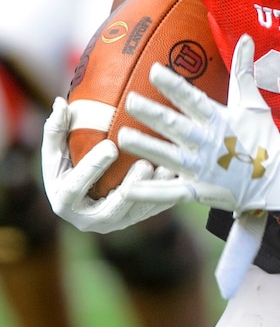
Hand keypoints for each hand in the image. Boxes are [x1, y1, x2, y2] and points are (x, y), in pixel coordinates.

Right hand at [41, 96, 176, 232]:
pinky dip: (165, 195)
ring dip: (153, 191)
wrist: (82, 195)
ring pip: (136, 212)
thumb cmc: (65, 166)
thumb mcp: (55, 150)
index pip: (75, 187)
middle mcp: (88, 219)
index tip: (111, 147)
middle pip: (111, 208)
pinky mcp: (132, 220)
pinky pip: (151, 210)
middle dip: (130, 187)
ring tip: (166, 169)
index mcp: (64, 202)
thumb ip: (56, 129)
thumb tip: (60, 103)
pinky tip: (178, 177)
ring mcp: (113, 223)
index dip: (93, 168)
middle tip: (144, 164)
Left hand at [118, 34, 279, 215]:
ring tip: (122, 136)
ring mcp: (203, 168)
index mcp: (220, 119)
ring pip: (169, 156)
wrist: (279, 179)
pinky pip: (171, 191)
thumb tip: (247, 38)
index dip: (174, 86)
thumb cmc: (263, 137)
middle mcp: (209, 142)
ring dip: (146, 147)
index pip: (193, 99)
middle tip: (130, 101)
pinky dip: (151, 191)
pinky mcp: (200, 190)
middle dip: (152, 113)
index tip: (153, 71)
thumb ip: (243, 71)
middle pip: (176, 126)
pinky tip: (128, 189)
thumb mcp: (252, 103)